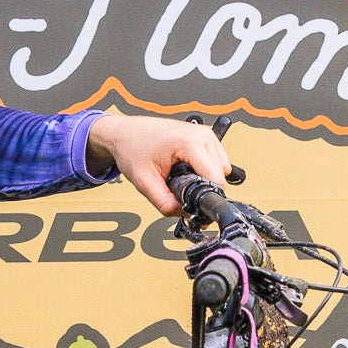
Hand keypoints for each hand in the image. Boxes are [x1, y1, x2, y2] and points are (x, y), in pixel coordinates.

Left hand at [85, 112, 231, 214]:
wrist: (125, 133)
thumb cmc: (132, 150)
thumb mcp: (145, 183)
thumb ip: (166, 204)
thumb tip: (185, 214)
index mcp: (190, 143)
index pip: (216, 179)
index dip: (205, 197)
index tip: (192, 204)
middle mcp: (202, 135)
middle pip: (220, 175)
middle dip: (204, 188)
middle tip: (180, 189)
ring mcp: (205, 133)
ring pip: (222, 168)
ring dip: (206, 178)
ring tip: (182, 176)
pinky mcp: (204, 135)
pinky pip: (217, 160)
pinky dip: (206, 169)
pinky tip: (187, 169)